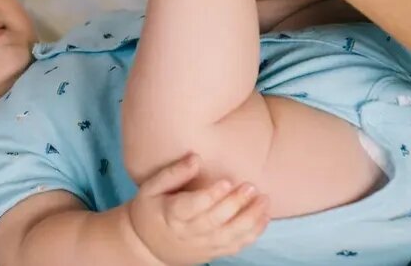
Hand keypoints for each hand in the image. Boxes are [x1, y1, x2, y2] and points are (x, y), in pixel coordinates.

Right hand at [126, 155, 268, 264]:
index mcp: (172, 214)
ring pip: (230, 235)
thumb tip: (196, 158)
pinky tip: (264, 217)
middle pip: (215, 220)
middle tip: (251, 186)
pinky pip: (236, 246)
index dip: (210, 195)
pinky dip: (253, 234)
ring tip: (264, 200)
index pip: (193, 206)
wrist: (146, 246)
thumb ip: (173, 173)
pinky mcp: (213, 252)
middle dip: (235, 204)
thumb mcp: (151, 188)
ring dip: (250, 219)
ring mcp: (203, 244)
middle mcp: (188, 232)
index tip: (226, 181)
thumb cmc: (150, 210)